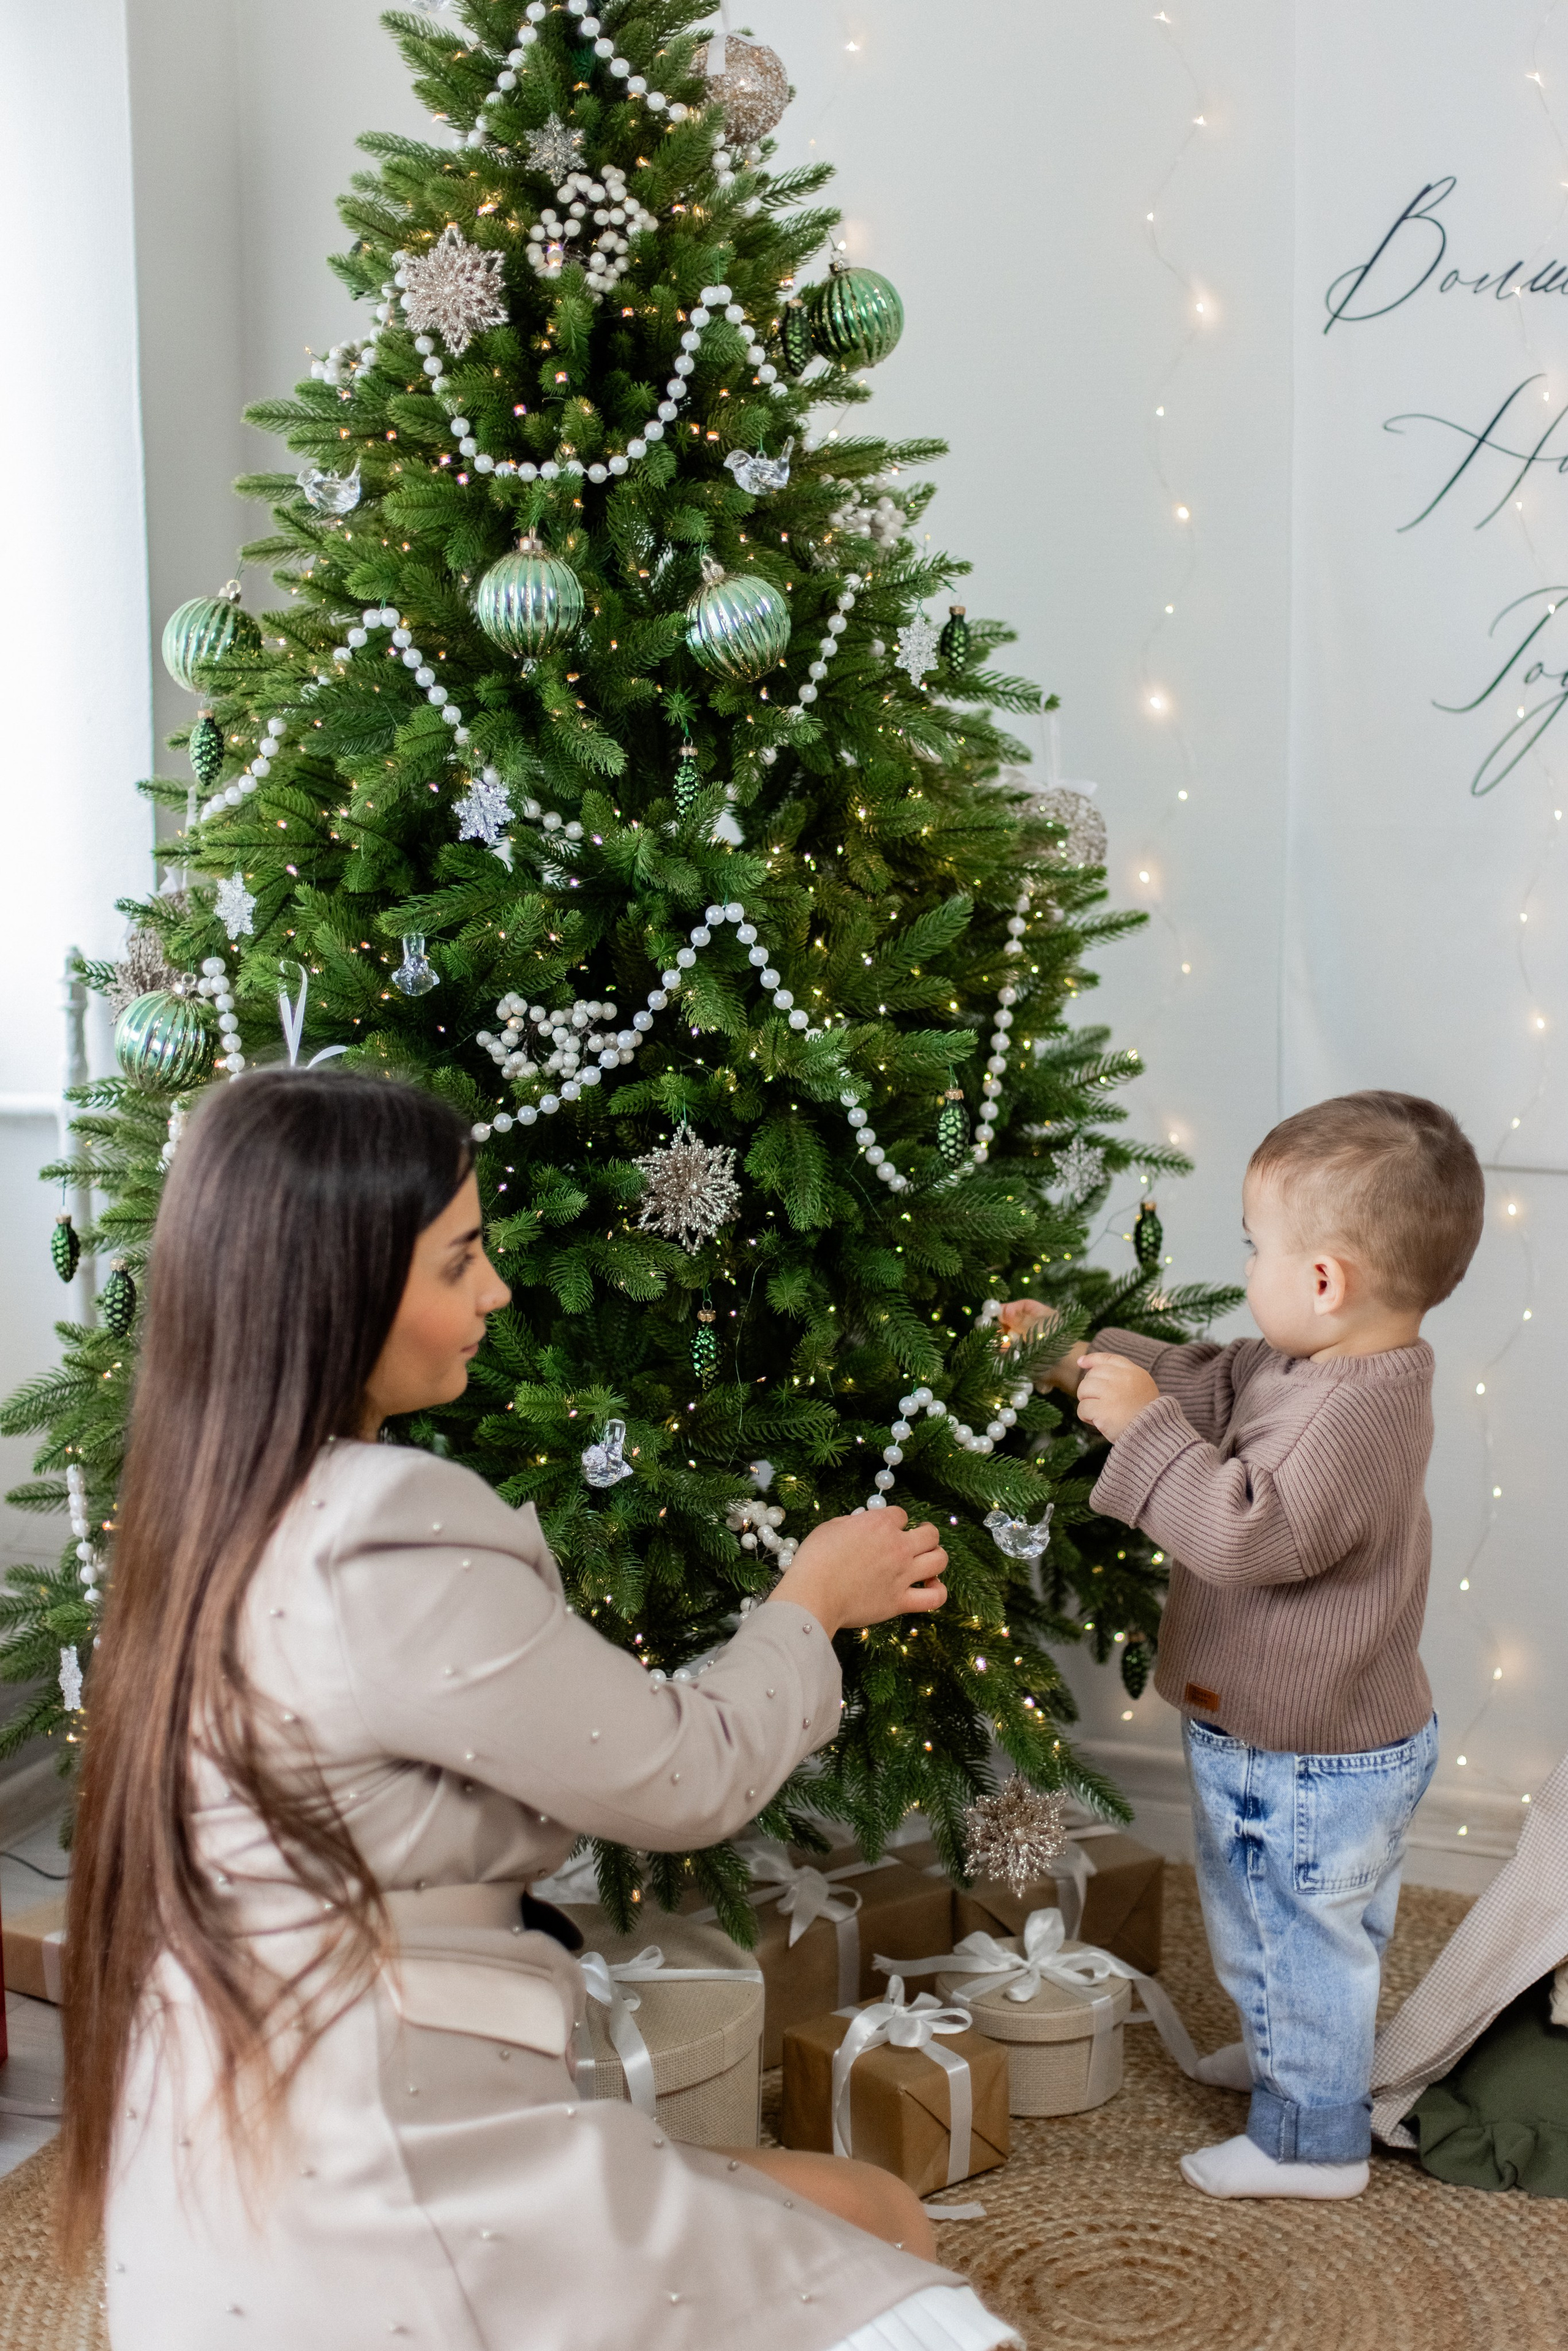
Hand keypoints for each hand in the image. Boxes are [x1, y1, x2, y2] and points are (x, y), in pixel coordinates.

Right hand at [770, 1506, 947, 1635]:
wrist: (813, 1594)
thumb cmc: (815, 1559)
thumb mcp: (830, 1527)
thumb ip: (852, 1523)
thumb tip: (861, 1524)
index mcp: (880, 1524)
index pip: (901, 1515)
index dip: (895, 1521)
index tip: (888, 1528)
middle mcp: (898, 1547)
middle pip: (931, 1534)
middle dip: (927, 1534)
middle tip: (920, 1538)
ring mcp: (903, 1574)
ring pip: (940, 1560)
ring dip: (937, 1557)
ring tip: (929, 1560)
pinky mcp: (901, 1601)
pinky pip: (934, 1598)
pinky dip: (938, 1592)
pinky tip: (931, 1587)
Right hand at [998, 1299, 1082, 1394]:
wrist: (1065, 1367)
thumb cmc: (1050, 1340)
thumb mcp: (1031, 1324)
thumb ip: (1014, 1318)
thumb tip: (1001, 1312)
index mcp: (1043, 1315)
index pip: (1023, 1306)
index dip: (1008, 1308)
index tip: (993, 1313)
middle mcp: (1040, 1328)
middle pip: (1017, 1324)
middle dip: (1004, 1328)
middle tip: (992, 1332)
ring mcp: (1036, 1345)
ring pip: (1014, 1341)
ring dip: (1005, 1343)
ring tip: (996, 1345)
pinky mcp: (1032, 1361)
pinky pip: (1016, 1356)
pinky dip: (1008, 1356)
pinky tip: (1001, 1356)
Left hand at [1076, 1352, 1159, 1442]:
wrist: (1153, 1435)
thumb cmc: (1146, 1415)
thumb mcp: (1142, 1387)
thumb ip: (1122, 1377)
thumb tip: (1087, 1365)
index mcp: (1133, 1372)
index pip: (1108, 1359)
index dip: (1092, 1359)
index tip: (1081, 1362)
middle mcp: (1122, 1379)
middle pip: (1091, 1375)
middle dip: (1089, 1389)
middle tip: (1100, 1404)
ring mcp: (1111, 1393)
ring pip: (1083, 1389)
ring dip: (1087, 1402)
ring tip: (1100, 1413)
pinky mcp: (1102, 1409)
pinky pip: (1082, 1408)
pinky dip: (1086, 1416)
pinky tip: (1097, 1422)